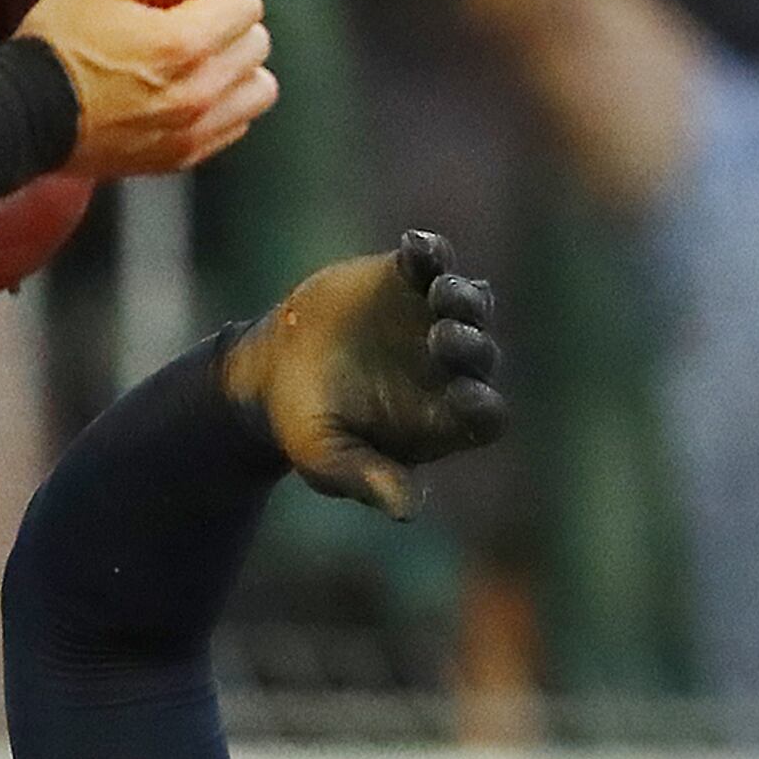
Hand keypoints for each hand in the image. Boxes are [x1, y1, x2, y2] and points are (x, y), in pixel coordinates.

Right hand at [17, 0, 276, 182]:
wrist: (21, 116)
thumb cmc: (61, 42)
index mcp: (185, 43)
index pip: (247, 3)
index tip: (171, 1)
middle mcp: (199, 92)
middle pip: (255, 43)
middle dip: (223, 28)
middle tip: (170, 30)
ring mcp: (192, 130)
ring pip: (258, 88)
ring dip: (234, 70)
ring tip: (186, 65)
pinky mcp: (181, 157)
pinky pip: (236, 124)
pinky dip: (222, 106)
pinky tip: (180, 95)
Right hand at [220, 232, 505, 519]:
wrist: (273, 372)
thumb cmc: (306, 426)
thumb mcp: (327, 458)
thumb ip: (365, 478)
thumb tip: (407, 511)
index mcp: (442, 418)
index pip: (485, 415)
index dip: (481, 405)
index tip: (463, 397)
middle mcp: (451, 368)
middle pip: (483, 355)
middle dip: (469, 345)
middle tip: (441, 337)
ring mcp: (435, 318)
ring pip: (470, 304)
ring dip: (460, 297)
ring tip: (436, 290)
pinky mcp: (410, 280)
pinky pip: (432, 263)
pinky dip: (428, 253)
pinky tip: (413, 248)